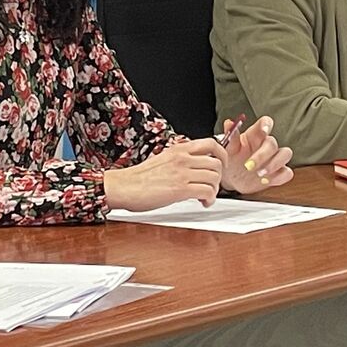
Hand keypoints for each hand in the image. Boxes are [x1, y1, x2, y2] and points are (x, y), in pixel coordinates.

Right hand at [104, 141, 222, 212]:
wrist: (124, 186)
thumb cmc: (140, 177)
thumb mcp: (163, 159)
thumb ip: (181, 159)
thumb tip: (195, 166)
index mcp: (179, 149)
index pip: (211, 143)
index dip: (222, 154)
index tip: (222, 165)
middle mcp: (183, 158)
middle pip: (216, 162)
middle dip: (219, 177)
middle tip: (212, 185)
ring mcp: (182, 173)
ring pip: (214, 177)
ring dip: (215, 190)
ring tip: (206, 196)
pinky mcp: (180, 189)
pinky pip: (207, 192)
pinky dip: (210, 199)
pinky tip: (203, 202)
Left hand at [218, 116, 294, 194]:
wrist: (232, 179)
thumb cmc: (233, 160)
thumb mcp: (229, 150)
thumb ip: (231, 137)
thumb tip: (229, 123)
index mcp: (255, 135)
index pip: (266, 123)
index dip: (267, 125)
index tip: (264, 131)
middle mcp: (266, 145)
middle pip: (272, 143)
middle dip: (262, 154)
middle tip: (249, 165)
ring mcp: (275, 159)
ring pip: (285, 154)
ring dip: (274, 164)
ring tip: (259, 174)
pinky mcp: (278, 173)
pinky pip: (287, 173)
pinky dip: (279, 177)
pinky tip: (265, 181)